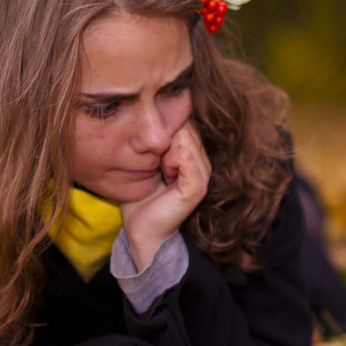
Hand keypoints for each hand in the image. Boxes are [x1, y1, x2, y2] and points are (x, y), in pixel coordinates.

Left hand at [121, 121, 210, 269]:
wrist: (141, 228)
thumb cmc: (141, 196)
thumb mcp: (149, 161)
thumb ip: (159, 142)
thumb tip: (158, 117)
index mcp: (194, 156)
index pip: (187, 122)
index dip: (166, 131)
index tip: (155, 154)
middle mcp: (204, 163)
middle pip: (187, 127)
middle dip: (166, 140)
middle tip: (157, 164)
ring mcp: (204, 175)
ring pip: (186, 138)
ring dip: (165, 152)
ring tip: (161, 171)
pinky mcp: (197, 187)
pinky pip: (185, 156)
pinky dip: (169, 162)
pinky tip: (165, 176)